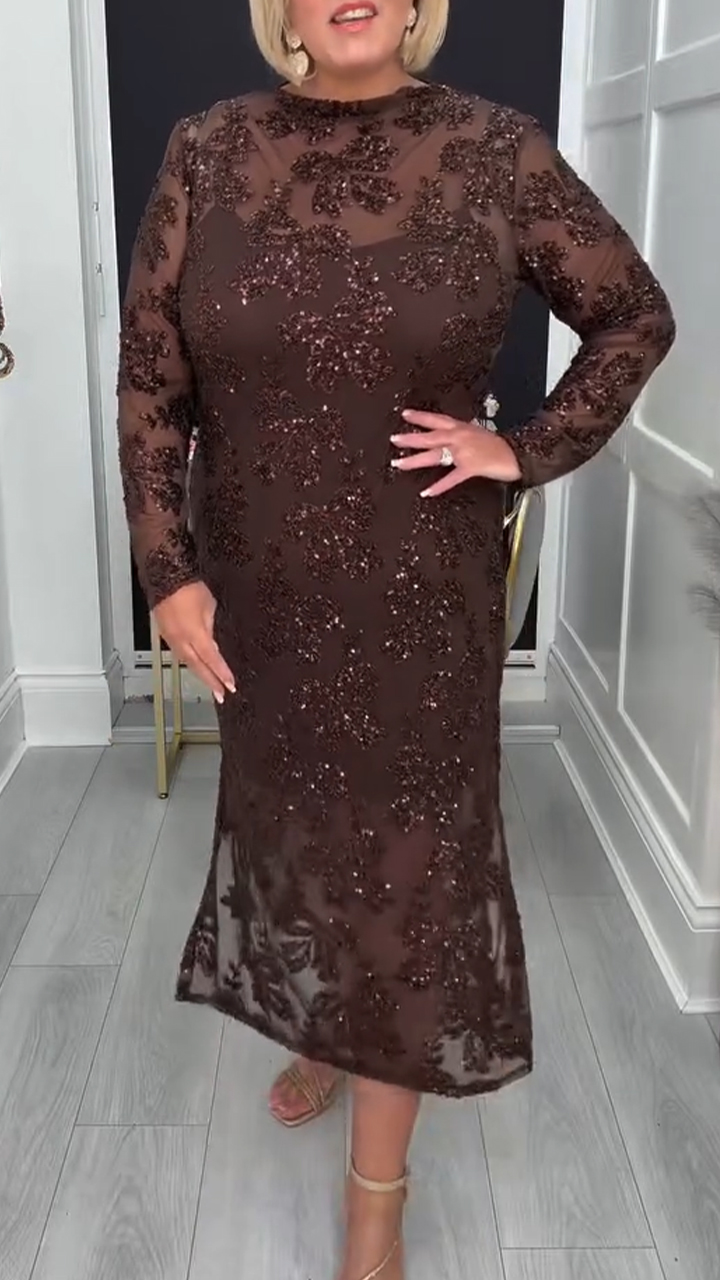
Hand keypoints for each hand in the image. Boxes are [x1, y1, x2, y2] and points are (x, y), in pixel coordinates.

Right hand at [152, 581, 235, 703]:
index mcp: (194, 633)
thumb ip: (211, 627)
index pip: (211, 659)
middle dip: (210, 682)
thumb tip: (212, 642)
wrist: (165, 577)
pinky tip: (195, 666)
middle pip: (197, 667)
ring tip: (211, 684)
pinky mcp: (165, 634)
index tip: (231, 685)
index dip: (221, 674)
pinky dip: (189, 663)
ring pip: (187, 662)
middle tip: (220, 695)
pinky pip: (179, 653)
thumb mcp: (209, 606)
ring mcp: (170, 638)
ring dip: (200, 674)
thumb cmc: (188, 586)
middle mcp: (180, 639)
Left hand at [391, 409, 520, 496]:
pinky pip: (451, 478)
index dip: (420, 417)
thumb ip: (461, 435)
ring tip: (399, 464)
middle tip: (394, 440)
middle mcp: (459, 437)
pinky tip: (427, 492)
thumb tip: (447, 438)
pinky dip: (439, 486)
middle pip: (430, 436)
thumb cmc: (499, 445)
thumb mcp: (478, 433)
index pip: (436, 419)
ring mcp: (464, 452)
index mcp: (461, 427)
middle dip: (411, 438)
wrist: (517, 453)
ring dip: (415, 460)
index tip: (404, 415)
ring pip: (435, 455)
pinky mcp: (470, 467)